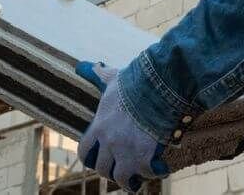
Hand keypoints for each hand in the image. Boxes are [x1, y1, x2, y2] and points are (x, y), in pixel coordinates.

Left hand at [76, 62, 168, 191]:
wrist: (158, 87)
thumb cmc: (135, 81)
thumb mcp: (112, 79)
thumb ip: (97, 75)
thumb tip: (83, 65)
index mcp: (99, 126)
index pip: (85, 151)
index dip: (91, 157)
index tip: (99, 159)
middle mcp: (109, 143)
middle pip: (102, 168)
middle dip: (111, 169)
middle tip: (121, 169)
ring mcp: (126, 152)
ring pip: (122, 178)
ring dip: (130, 179)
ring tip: (139, 178)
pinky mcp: (145, 157)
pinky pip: (146, 174)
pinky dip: (153, 173)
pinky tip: (160, 167)